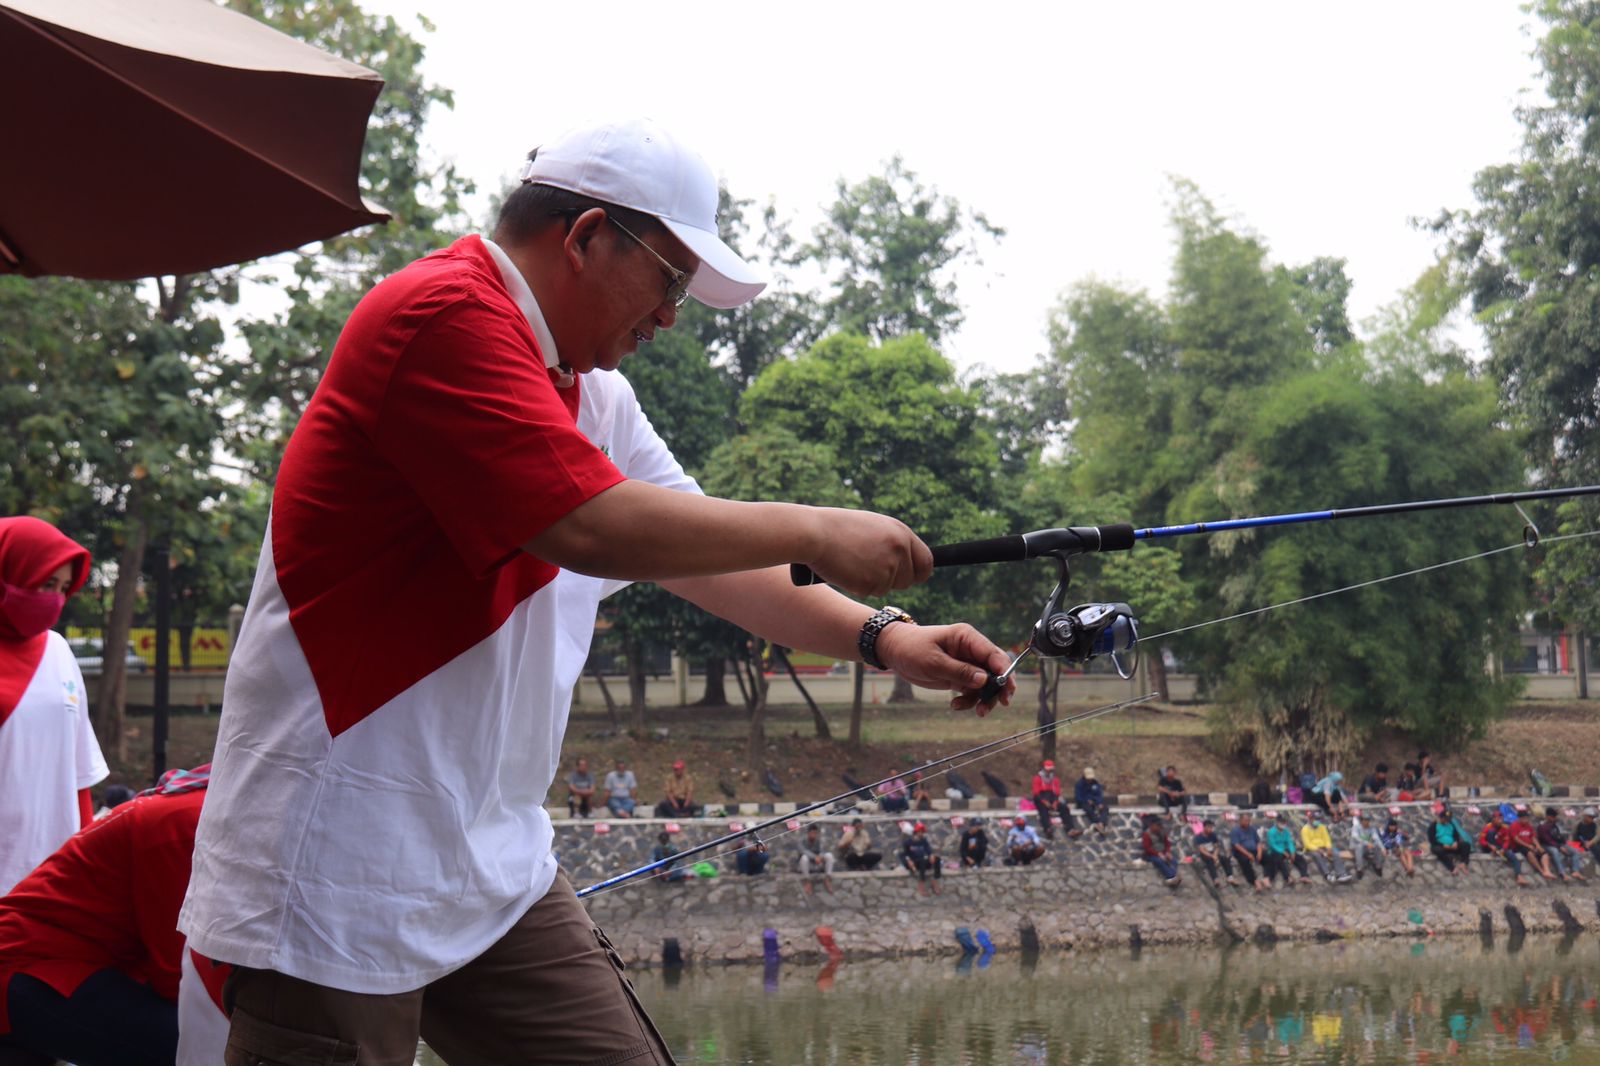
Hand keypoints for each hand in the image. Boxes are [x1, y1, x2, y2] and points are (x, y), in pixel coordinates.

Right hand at [803, 509, 931, 597]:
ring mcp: (887, 567)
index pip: (926, 561)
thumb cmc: (836, 527)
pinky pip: (869, 592)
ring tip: (852, 563)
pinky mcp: (871, 583)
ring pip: (886, 588)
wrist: (813, 533)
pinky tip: (845, 570)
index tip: (912, 577)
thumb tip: (904, 559)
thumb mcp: (872, 527)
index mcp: (901, 533)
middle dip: (893, 581)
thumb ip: (891, 541)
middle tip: (870, 571)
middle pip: (908, 580)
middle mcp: (899, 549)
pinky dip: (857, 586)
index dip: (919, 573)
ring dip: (871, 582)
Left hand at [873, 621, 1014, 715]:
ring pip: (987, 684)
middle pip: (996, 670)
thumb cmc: (911, 648)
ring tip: (977, 711)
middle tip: (998, 705)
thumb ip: (960, 671)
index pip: (993, 654)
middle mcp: (971, 650)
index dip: (1004, 671)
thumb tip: (985, 680)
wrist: (894, 651)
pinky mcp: (960, 676)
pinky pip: (973, 691)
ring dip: (984, 699)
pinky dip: (969, 700)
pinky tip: (955, 705)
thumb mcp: (933, 661)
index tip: (1007, 690)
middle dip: (999, 689)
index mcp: (967, 638)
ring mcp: (967, 664)